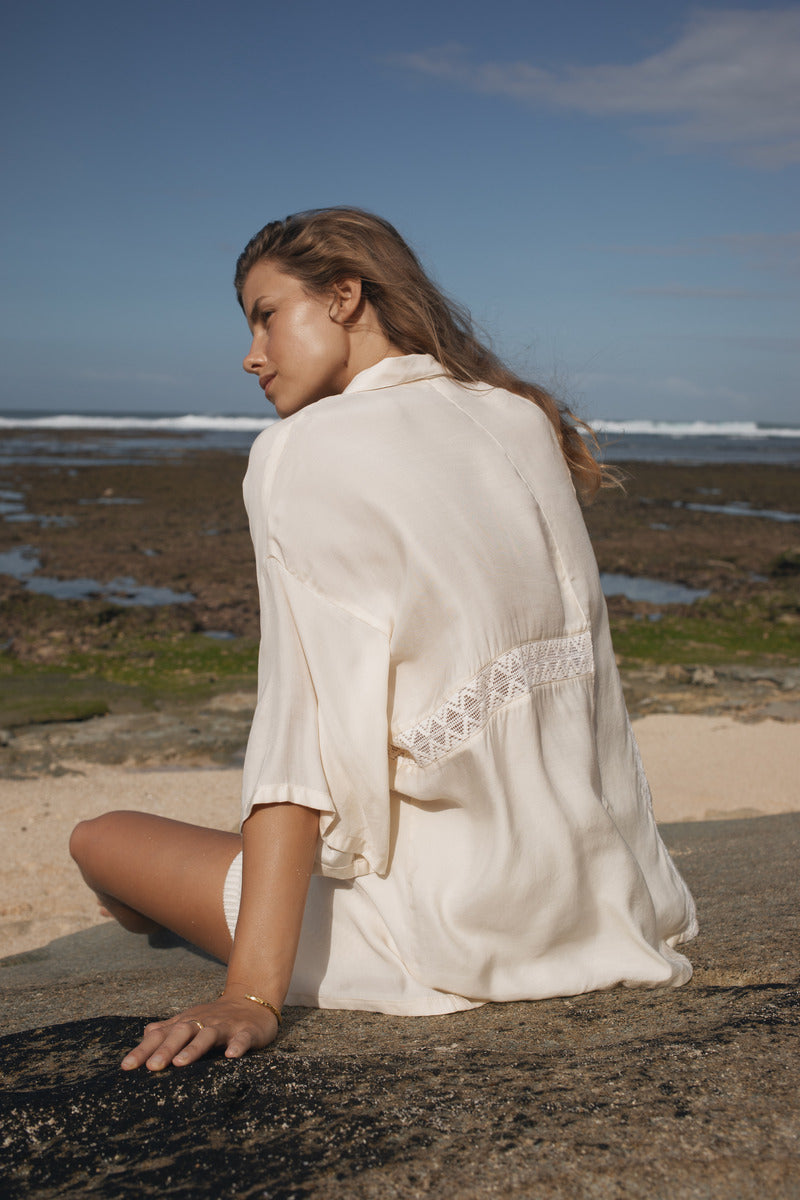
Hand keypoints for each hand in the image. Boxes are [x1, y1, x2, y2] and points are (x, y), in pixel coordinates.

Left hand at [120, 995, 278, 1070]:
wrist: (252, 1001)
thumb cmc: (215, 1017)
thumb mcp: (189, 1021)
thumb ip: (167, 1030)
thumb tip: (144, 1035)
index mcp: (186, 1023)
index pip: (161, 1036)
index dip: (144, 1050)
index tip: (126, 1067)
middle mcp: (202, 1022)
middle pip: (181, 1033)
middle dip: (166, 1049)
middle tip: (152, 1067)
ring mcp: (225, 1026)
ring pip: (207, 1035)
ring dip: (194, 1048)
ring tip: (181, 1063)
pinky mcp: (246, 1031)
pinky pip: (242, 1038)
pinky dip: (237, 1046)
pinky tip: (231, 1056)